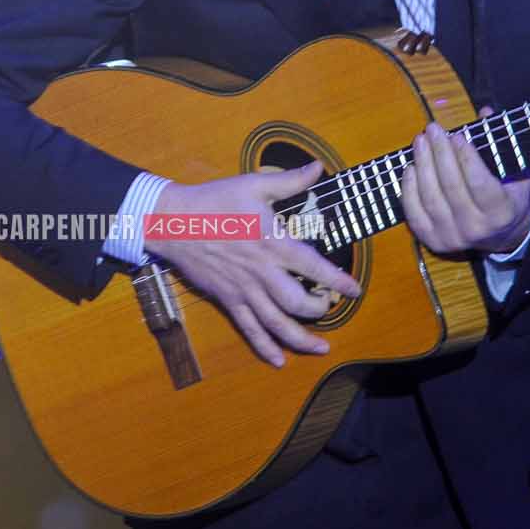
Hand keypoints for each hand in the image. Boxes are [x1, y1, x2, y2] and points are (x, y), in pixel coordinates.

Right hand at [144, 164, 361, 367]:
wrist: (175, 222)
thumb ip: (289, 181)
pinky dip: (265, 348)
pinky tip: (278, 360)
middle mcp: (262, 272)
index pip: (313, 267)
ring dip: (301, 340)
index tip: (354, 289)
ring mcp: (244, 290)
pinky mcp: (229, 300)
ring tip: (321, 348)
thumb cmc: (215, 201)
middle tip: (329, 305)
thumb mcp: (254, 185)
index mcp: (273, 243)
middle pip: (298, 303)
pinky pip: (249, 329)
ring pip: (277, 324)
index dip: (337, 281)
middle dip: (319, 309)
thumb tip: (317, 167)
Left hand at [400, 123, 529, 257]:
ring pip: (430, 197)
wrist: (502, 236)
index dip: (467, 158)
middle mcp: (477, 229)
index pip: (480, 184)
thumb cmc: (509, 196)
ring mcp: (453, 237)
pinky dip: (409, 188)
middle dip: (440, 153)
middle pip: (452, 187)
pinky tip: (410, 167)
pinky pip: (414, 212)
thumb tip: (485, 112)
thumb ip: (504, 143)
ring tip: (420, 141)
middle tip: (433, 129)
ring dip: (422, 165)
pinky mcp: (433, 241)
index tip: (457, 135)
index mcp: (502, 212)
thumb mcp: (517, 171)